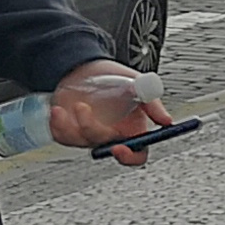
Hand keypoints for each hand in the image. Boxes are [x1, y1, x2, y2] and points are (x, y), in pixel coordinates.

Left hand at [49, 59, 170, 162]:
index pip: (137, 155)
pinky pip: (62, 136)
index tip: (121, 148)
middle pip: (105, 148)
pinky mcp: (68, 131)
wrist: (86, 67)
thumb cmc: (114, 78)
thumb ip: (152, 102)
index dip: (130, 157)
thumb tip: (166, 121)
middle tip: (85, 110)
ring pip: (81, 142)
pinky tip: (58, 110)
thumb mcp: (138, 84)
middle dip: (93, 131)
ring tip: (76, 103)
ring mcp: (88, 135)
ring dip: (75, 125)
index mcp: (132, 130)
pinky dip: (58, 125)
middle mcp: (111, 136)